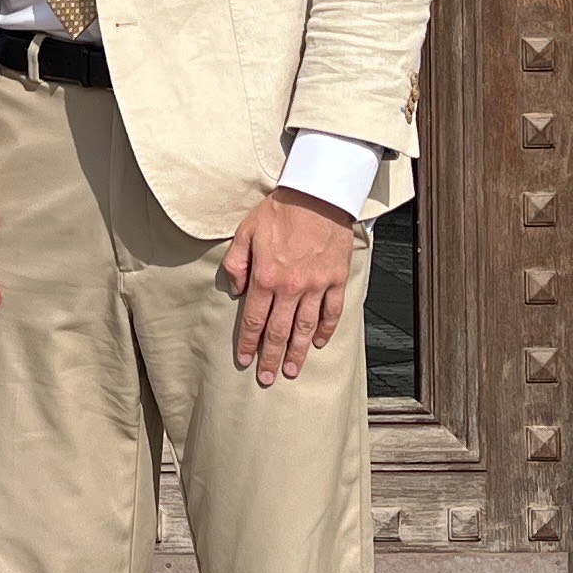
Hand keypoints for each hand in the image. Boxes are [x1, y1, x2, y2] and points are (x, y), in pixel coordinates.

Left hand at [221, 187, 355, 384]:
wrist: (319, 193)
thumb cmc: (280, 210)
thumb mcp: (246, 231)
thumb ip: (236, 263)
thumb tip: (237, 290)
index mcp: (266, 276)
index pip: (255, 320)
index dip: (249, 344)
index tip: (245, 361)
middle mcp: (291, 287)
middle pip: (279, 331)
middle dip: (271, 358)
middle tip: (267, 378)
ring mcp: (316, 285)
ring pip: (305, 328)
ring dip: (297, 352)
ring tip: (291, 370)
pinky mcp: (336, 279)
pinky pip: (331, 312)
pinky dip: (325, 330)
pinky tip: (318, 343)